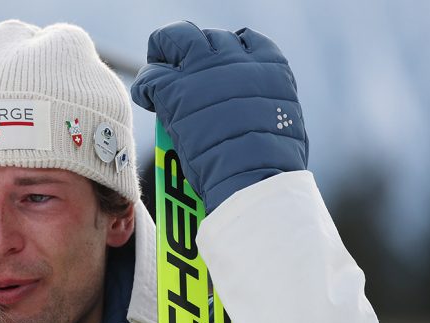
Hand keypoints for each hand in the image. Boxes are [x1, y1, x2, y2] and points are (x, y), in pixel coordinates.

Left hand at [131, 21, 307, 212]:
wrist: (253, 178)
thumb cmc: (273, 166)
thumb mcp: (286, 122)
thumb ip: (268, 103)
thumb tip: (254, 108)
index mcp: (269, 66)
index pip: (243, 40)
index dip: (225, 52)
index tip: (214, 67)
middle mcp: (236, 59)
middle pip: (205, 36)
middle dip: (190, 47)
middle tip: (178, 65)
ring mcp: (203, 71)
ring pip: (172, 40)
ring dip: (162, 55)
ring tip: (157, 75)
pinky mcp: (174, 90)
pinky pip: (150, 76)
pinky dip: (144, 86)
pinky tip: (145, 97)